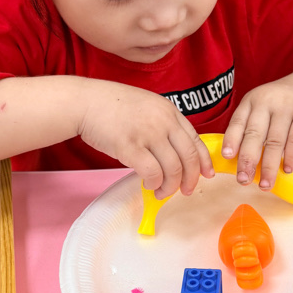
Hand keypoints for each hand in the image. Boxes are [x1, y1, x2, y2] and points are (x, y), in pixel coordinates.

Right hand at [78, 81, 214, 198]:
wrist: (86, 101)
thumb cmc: (112, 106)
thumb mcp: (147, 106)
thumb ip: (163, 124)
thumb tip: (174, 152)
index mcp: (169, 111)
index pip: (196, 140)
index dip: (204, 161)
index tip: (206, 175)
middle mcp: (163, 121)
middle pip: (189, 157)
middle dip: (190, 179)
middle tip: (186, 191)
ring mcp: (147, 133)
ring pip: (173, 169)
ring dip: (170, 186)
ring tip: (161, 191)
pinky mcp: (130, 147)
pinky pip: (152, 173)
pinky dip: (154, 183)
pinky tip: (149, 185)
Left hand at [222, 76, 292, 191]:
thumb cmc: (282, 103)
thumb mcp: (262, 106)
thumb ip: (250, 127)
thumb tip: (237, 160)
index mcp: (252, 101)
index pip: (238, 121)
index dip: (231, 140)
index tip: (227, 157)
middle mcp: (267, 101)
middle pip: (255, 134)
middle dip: (247, 160)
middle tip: (243, 179)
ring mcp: (288, 107)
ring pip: (275, 141)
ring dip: (269, 166)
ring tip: (265, 184)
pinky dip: (291, 157)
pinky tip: (287, 170)